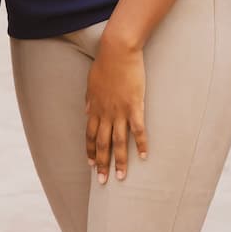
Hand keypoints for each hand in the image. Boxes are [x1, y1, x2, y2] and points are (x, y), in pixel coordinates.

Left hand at [85, 35, 147, 182]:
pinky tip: (144, 157)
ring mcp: (120, 111)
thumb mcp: (91, 83)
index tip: (90, 164)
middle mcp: (105, 113)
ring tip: (120, 177)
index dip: (90, 151)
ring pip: (119, 142)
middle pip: (102, 143)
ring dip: (119, 161)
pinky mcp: (135, 106)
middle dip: (102, 163)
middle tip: (103, 181)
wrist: (117, 50)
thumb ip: (89, 100)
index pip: (90, 135)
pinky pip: (138, 130)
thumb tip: (86, 111)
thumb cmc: (105, 64)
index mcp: (94, 108)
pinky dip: (141, 144)